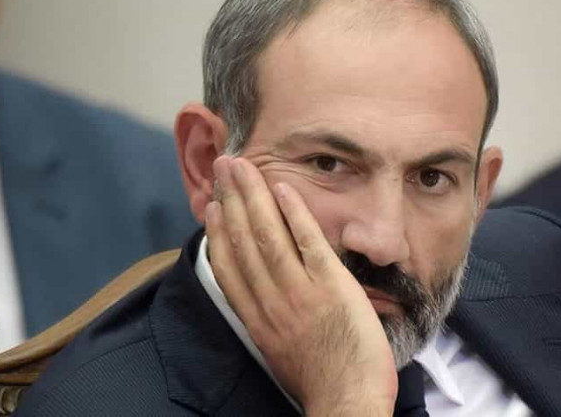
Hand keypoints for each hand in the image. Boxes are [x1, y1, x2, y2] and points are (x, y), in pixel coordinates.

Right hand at [205, 156, 396, 415]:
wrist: (348, 401)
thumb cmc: (319, 380)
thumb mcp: (277, 351)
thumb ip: (265, 318)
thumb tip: (257, 293)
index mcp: (256, 318)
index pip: (228, 266)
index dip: (217, 232)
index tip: (212, 207)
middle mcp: (270, 300)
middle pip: (243, 241)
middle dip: (231, 199)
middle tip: (223, 167)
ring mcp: (299, 292)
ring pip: (268, 235)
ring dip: (253, 196)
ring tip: (242, 167)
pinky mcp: (331, 286)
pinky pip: (308, 242)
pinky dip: (294, 214)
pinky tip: (283, 188)